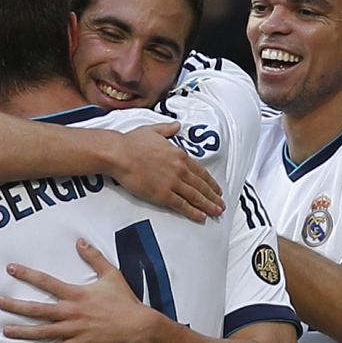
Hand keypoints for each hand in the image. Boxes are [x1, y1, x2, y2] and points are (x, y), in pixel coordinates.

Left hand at [0, 239, 154, 342]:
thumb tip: (80, 241)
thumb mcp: (111, 274)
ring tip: (5, 330)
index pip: (47, 282)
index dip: (28, 275)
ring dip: (22, 331)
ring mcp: (74, 330)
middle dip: (16, 306)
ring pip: (43, 331)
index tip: (11, 269)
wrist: (138, 326)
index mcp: (76, 294)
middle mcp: (71, 312)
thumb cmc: (125, 300)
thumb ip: (94, 257)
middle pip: (38, 309)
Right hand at [108, 123, 223, 222]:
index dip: (211, 182)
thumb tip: (176, 125)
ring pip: (195, 197)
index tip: (217, 189)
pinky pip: (182, 205)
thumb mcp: (154, 130)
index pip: (201, 172)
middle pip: (201, 186)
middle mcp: (180, 169)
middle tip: (221, 204)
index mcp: (179, 155)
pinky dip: (193, 212)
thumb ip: (168, 129)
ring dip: (208, 205)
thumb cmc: (132, 143)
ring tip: (216, 211)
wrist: (120, 154)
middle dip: (213, 196)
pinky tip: (201, 216)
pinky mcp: (163, 195)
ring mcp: (173, 183)